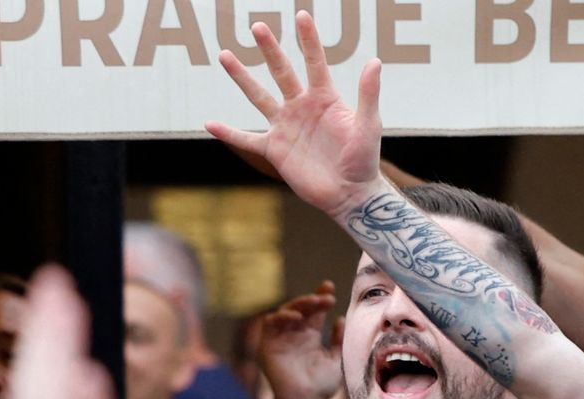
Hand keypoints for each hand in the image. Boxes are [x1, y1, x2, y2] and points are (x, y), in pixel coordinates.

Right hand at [206, 11, 386, 217]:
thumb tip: (375, 61)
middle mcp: (302, 107)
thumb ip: (368, 94)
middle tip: (258, 26)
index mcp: (325, 99)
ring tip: (224, 54)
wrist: (351, 195)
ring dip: (241, 77)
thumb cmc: (365, 161)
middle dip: (270, 49)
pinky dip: (229, 133)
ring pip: (258, 97)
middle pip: (282, 72)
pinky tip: (209, 123)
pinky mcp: (275, 149)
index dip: (309, 40)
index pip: (315, 62)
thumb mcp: (368, 126)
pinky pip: (246, 139)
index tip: (301, 15)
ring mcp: (286, 127)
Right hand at [257, 280, 344, 398]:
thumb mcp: (335, 359)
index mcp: (309, 337)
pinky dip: (282, 317)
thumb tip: (340, 319)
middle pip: (301, 309)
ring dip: (299, 304)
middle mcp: (294, 335)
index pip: (314, 312)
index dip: (320, 297)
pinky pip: (270, 323)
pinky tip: (297, 318)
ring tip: (315, 302)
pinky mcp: (268, 344)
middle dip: (313, 299)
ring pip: (285, 312)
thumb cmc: (320, 387)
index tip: (330, 287)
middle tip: (326, 296)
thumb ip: (337, 340)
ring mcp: (280, 338)